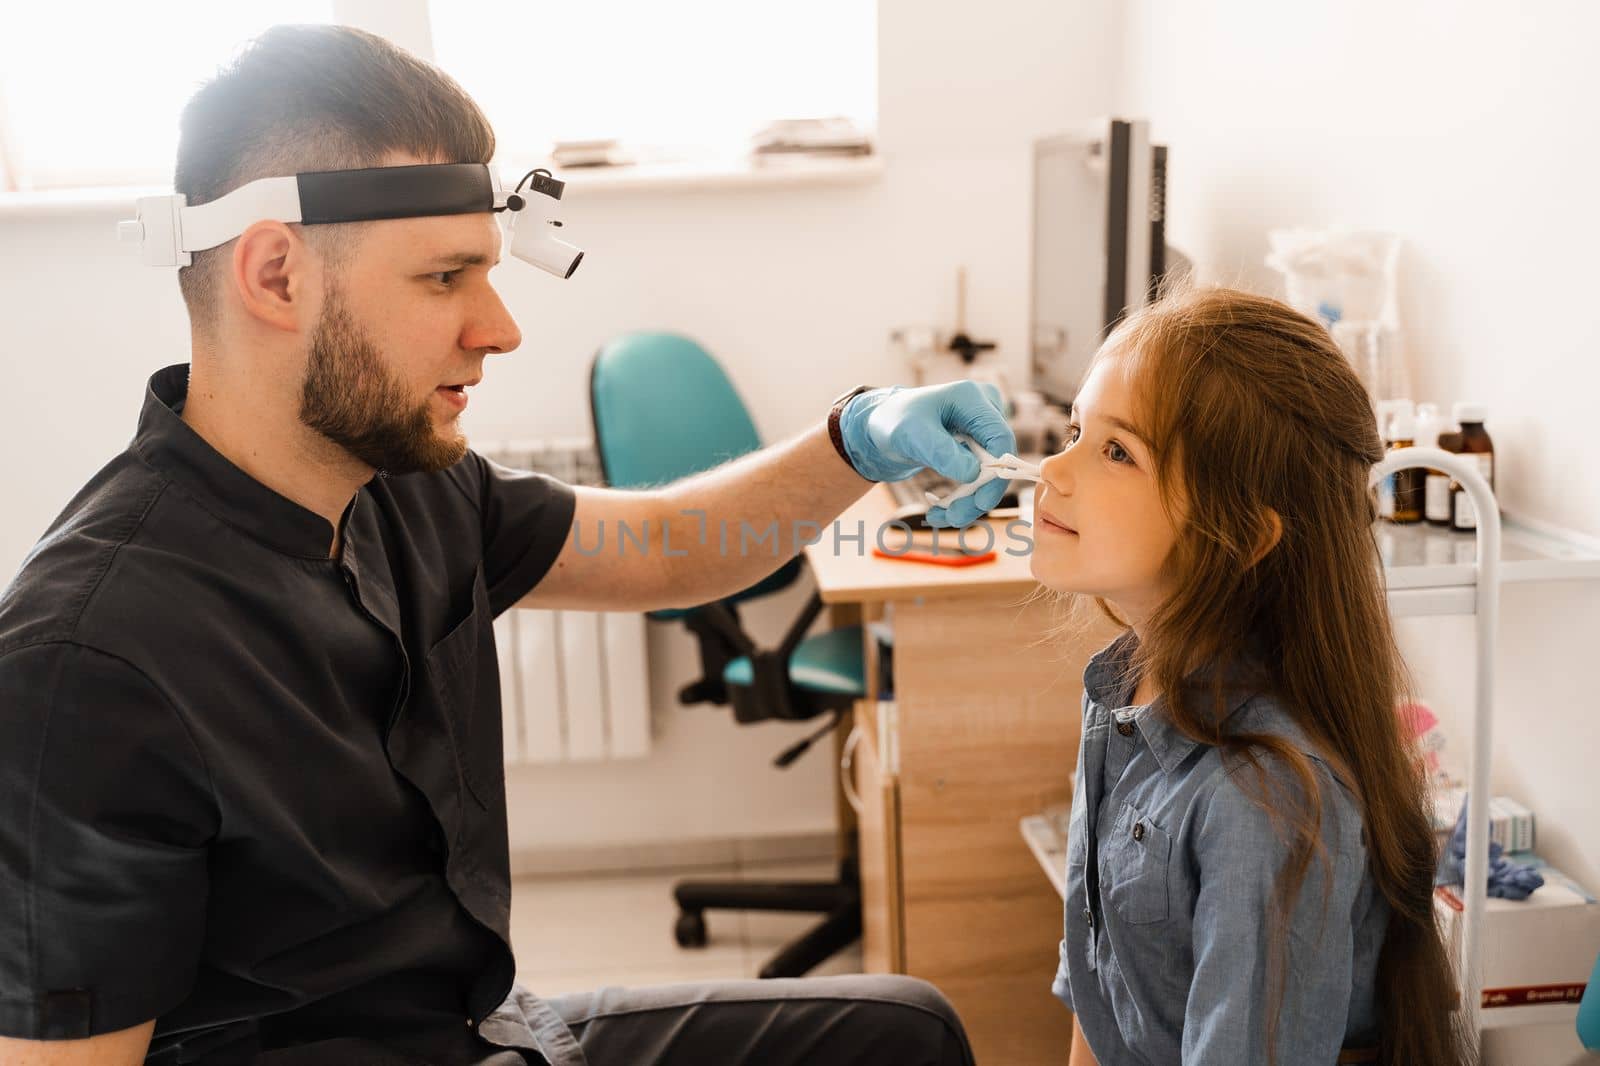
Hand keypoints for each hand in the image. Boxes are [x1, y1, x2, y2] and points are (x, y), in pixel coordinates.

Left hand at [838, 380, 1016, 527]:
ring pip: (991, 474)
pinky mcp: (977, 447)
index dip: (997, 471)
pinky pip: (980, 477)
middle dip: (979, 494)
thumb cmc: (894, 422)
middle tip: (954, 518)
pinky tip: (941, 511)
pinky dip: (963, 497)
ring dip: (969, 502)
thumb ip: (941, 452)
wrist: (883, 426)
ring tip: (940, 518)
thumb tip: (973, 474)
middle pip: (999, 460)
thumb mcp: (912, 435)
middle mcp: (984, 411)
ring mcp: (983, 430)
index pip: (1000, 436)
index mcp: (972, 397)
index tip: (981, 502)